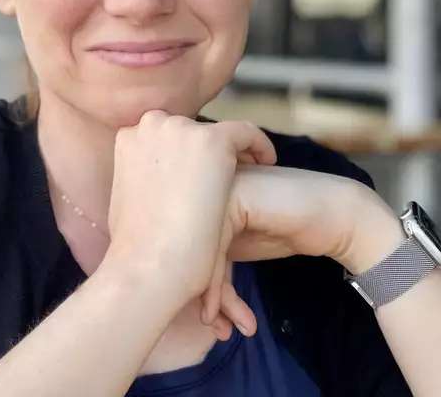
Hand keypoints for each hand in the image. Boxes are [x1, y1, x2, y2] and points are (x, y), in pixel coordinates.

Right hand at [107, 111, 276, 312]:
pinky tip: (267, 162)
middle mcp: (153, 124)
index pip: (166, 135)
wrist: (148, 268)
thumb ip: (140, 180)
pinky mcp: (212, 140)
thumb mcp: (127, 200)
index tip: (199, 174)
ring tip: (247, 172)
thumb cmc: (135, 249)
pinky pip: (245, 133)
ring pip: (216, 132)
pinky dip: (258, 145)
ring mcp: (182, 129)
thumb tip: (152, 186)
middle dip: (204, 151)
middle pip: (190, 129)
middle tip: (222, 176)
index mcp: (128, 137)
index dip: (185, 153)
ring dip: (230, 150)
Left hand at [201, 165, 400, 325]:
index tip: (212, 320)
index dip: (199, 286)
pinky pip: (214, 249)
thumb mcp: (243, 242)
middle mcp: (208, 188)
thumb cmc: (291, 228)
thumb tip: (181, 287)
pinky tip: (234, 314)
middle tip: (219, 329)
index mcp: (205, 194)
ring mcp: (221, 190)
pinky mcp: (236, 199)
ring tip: (229, 330)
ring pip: (200, 253)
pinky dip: (219, 288)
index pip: (188, 243)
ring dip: (215, 298)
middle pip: (191, 248)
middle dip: (204, 295)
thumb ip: (213, 251)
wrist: (337, 216)